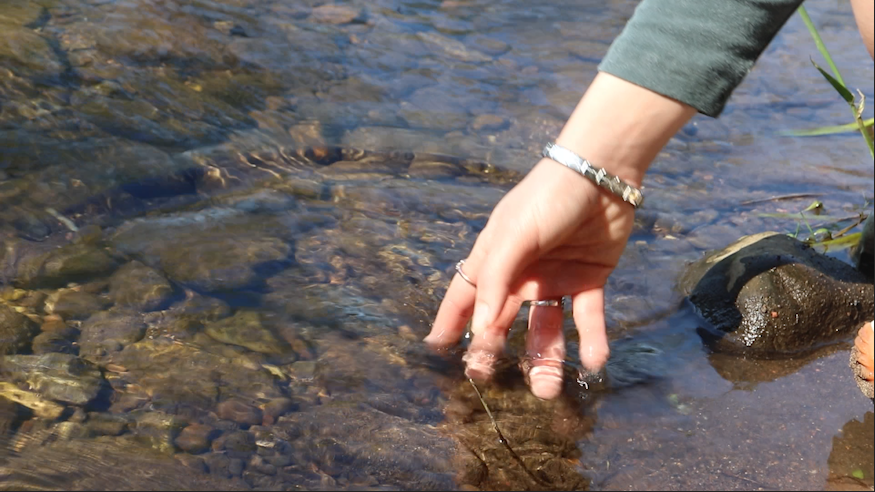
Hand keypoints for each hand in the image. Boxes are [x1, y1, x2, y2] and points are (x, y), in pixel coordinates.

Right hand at [424, 157, 635, 398]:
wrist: (601, 173)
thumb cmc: (546, 198)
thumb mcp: (512, 235)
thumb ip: (495, 281)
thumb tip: (480, 329)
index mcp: (495, 258)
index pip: (465, 297)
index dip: (451, 321)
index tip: (438, 350)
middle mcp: (521, 274)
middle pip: (502, 321)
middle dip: (493, 351)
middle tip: (486, 378)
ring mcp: (555, 279)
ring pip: (546, 329)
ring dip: (545, 360)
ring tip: (546, 391)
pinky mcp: (589, 280)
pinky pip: (588, 317)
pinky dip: (592, 340)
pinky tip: (595, 362)